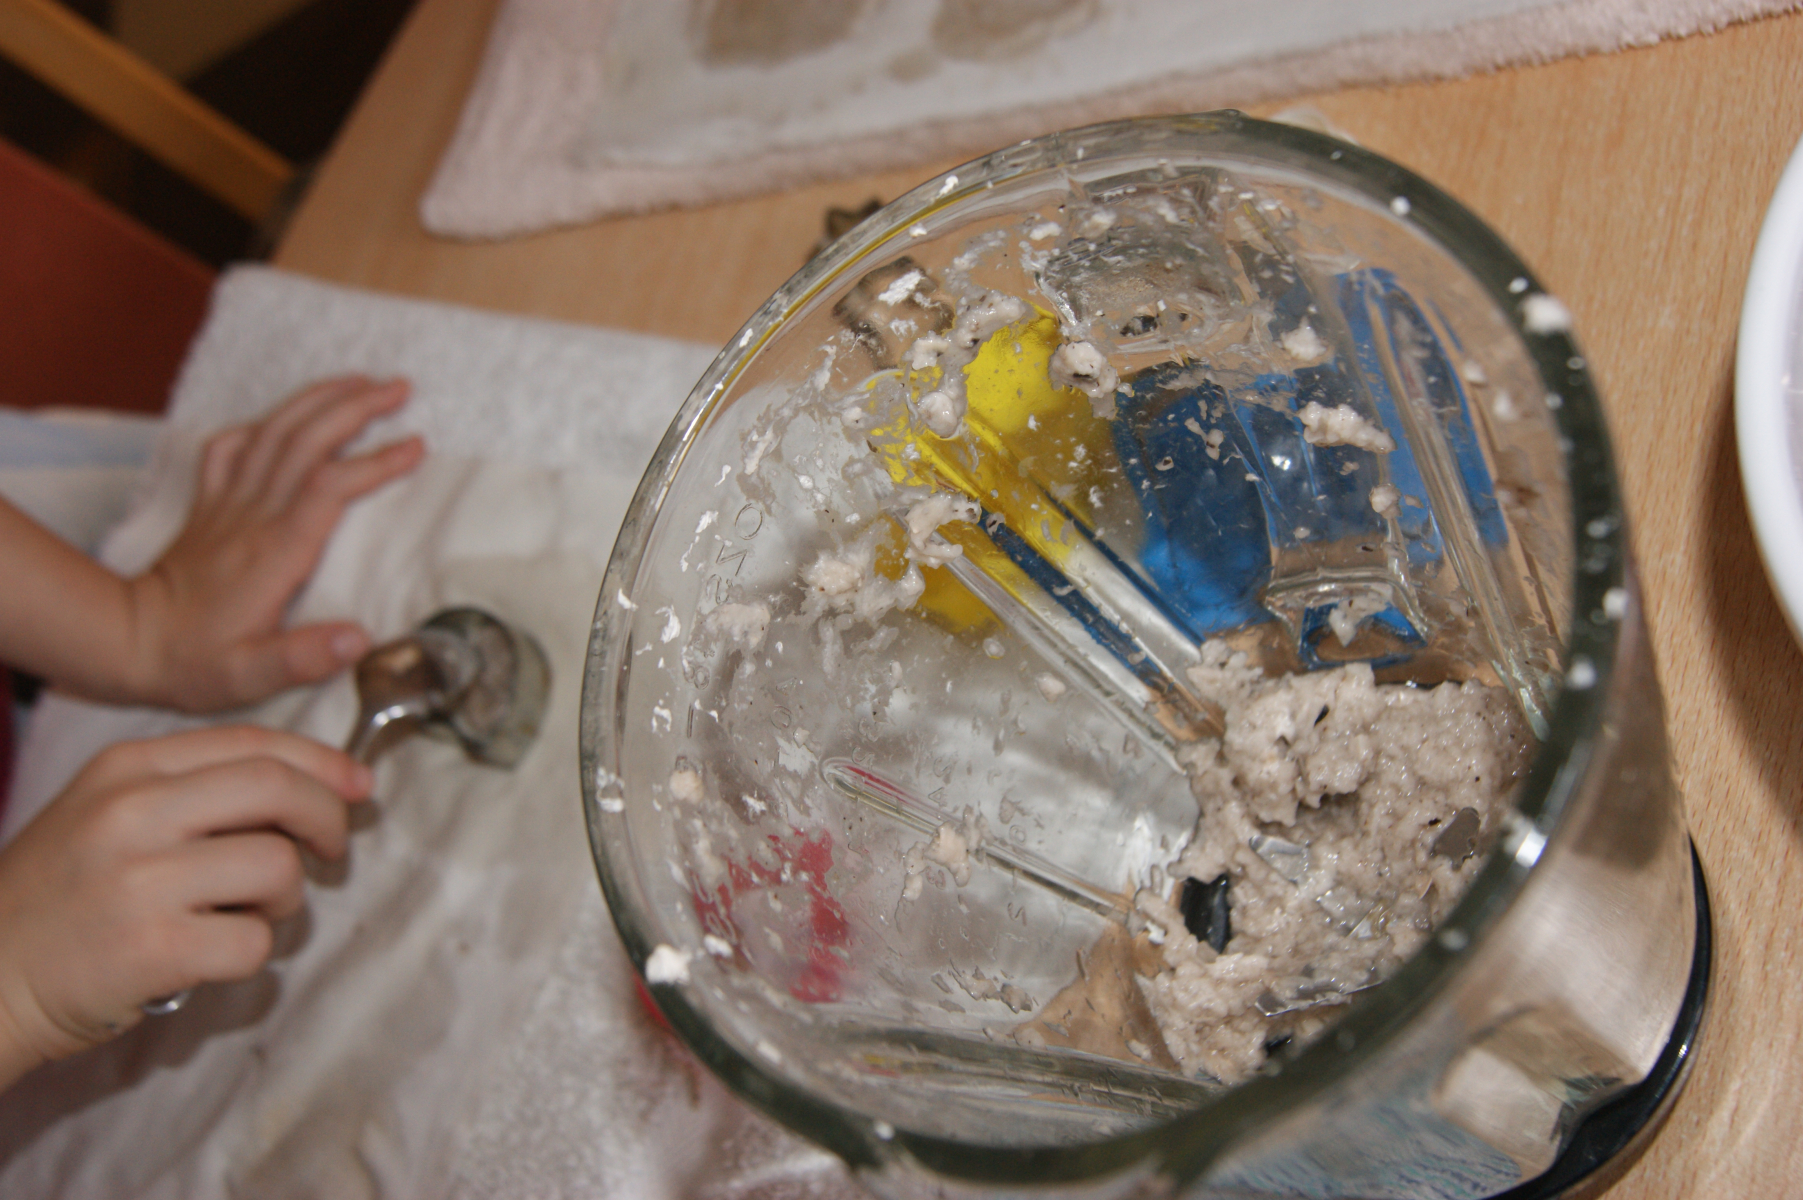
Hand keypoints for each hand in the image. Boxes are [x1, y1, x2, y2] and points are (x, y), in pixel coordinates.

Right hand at [0, 727, 370, 1087]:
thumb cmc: (57, 900)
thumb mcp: (105, 812)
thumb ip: (195, 790)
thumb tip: (317, 784)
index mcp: (126, 768)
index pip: (253, 743)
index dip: (322, 762)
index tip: (356, 785)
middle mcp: (132, 812)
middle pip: (279, 790)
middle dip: (328, 818)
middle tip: (331, 850)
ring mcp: (140, 879)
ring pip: (278, 867)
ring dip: (285, 898)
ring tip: (245, 913)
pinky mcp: (152, 947)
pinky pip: (254, 941)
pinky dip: (250, 954)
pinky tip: (211, 954)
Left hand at [126, 375, 424, 712]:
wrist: (126, 643)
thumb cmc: (194, 661)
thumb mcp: (251, 677)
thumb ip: (304, 658)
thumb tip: (360, 637)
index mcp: (273, 551)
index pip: (328, 487)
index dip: (374, 462)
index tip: (415, 446)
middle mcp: (251, 515)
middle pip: (305, 441)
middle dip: (355, 407)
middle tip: (400, 388)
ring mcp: (227, 504)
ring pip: (274, 433)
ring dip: (318, 400)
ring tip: (360, 382)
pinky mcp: (209, 505)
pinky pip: (231, 448)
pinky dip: (262, 424)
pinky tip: (283, 420)